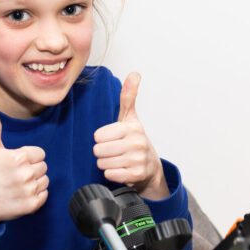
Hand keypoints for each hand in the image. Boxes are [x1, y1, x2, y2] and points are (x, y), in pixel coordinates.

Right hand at [0, 106, 49, 230]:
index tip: (15, 163)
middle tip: (14, 175)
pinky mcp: (31, 205)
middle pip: (43, 167)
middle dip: (31, 169)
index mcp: (18, 158)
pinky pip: (44, 195)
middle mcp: (25, 174)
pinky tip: (20, 195)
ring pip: (45, 180)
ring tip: (16, 185)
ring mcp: (29, 191)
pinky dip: (35, 195)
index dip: (28, 157)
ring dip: (34, 182)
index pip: (40, 153)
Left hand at [93, 73, 167, 199]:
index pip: (98, 136)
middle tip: (114, 152)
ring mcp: (138, 160)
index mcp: (132, 128)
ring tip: (118, 161)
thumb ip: (128, 96)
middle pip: (99, 150)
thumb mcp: (130, 118)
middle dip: (103, 153)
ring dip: (107, 164)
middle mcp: (137, 143)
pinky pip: (110, 175)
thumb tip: (134, 74)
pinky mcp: (136, 175)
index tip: (112, 139)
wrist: (150, 168)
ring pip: (103, 163)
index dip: (102, 139)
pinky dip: (112, 175)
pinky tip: (122, 170)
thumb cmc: (135, 141)